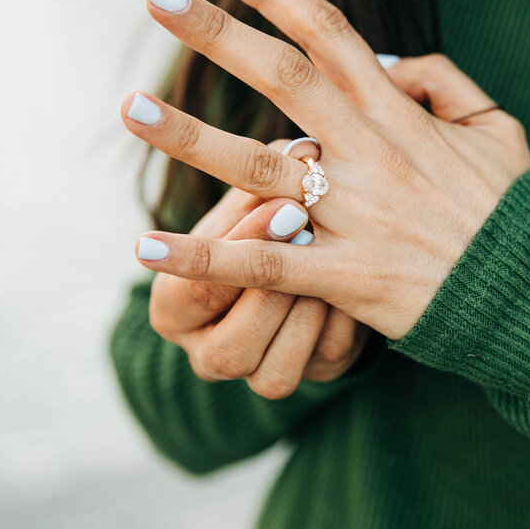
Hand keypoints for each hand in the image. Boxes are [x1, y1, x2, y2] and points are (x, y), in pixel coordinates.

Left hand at [125, 0, 529, 339]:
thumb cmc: (511, 213)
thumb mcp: (498, 129)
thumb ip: (444, 82)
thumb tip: (390, 62)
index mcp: (399, 114)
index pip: (328, 31)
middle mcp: (369, 152)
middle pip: (282, 76)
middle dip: (217, 31)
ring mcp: (353, 213)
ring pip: (257, 165)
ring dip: (189, 135)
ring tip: (131, 107)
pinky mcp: (343, 276)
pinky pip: (261, 263)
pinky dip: (201, 258)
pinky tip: (143, 248)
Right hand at [142, 147, 369, 398]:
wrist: (306, 258)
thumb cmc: (264, 218)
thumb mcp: (250, 202)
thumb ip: (257, 182)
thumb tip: (292, 153)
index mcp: (172, 306)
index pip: (194, 291)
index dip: (243, 247)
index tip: (283, 206)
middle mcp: (203, 352)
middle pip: (231, 348)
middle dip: (272, 300)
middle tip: (311, 245)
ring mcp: (252, 373)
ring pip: (274, 375)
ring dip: (306, 317)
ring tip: (334, 271)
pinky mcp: (305, 375)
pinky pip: (324, 364)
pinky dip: (340, 328)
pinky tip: (357, 293)